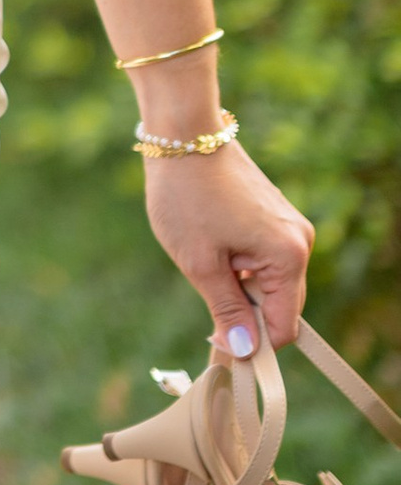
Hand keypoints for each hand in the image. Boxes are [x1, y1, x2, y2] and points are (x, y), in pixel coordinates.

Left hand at [141, 139, 314, 356]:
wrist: (183, 134)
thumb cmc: (187, 196)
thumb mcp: (200, 263)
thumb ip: (226, 310)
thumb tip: (245, 350)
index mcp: (289, 257)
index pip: (283, 327)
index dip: (253, 345)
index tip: (218, 346)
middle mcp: (300, 241)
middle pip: (280, 306)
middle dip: (246, 316)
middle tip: (206, 313)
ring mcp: (290, 226)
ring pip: (270, 283)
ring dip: (240, 288)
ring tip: (204, 266)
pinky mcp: (275, 215)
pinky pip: (264, 259)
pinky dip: (241, 267)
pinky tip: (212, 249)